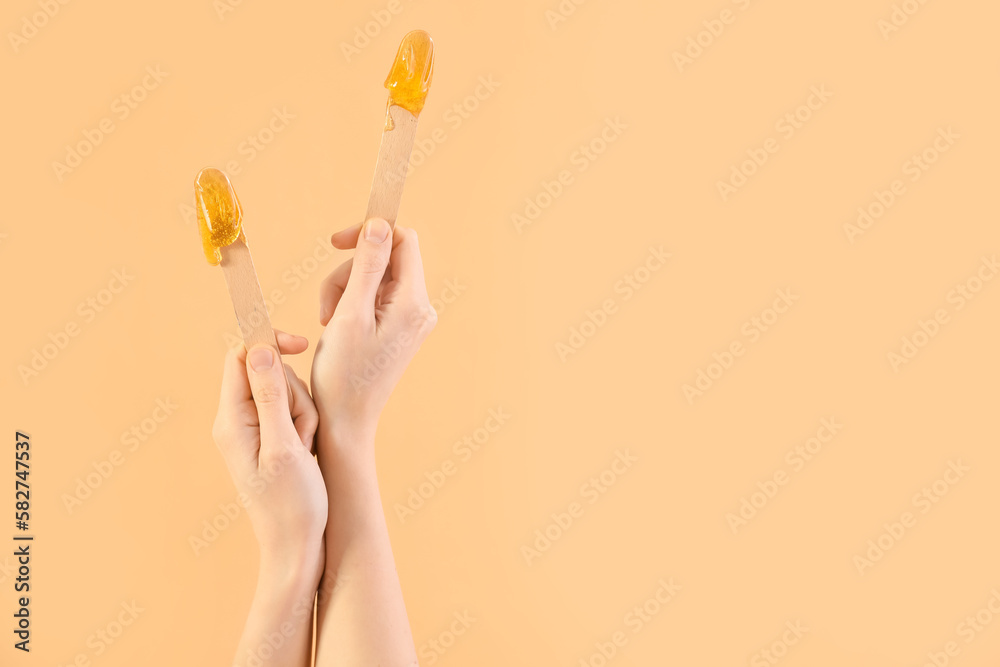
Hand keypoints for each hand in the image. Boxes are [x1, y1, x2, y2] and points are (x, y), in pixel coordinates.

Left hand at [212, 331, 326, 578]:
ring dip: (304, 413)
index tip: (302, 346)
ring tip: (305, 447)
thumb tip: (259, 349)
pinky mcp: (269, 441)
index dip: (271, 344)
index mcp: (231, 420)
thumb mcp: (285, 446)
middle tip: (302, 432)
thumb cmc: (291, 504)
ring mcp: (253, 432)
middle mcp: (236, 422)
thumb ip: (270, 396)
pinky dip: (305, 426)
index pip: (242, 357)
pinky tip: (307, 452)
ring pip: (285, 393)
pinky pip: (291, 414)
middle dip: (295, 392)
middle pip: (268, 374)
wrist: (296, 547)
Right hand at [311, 219, 436, 443]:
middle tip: (326, 303)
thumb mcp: (349, 314)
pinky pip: (374, 298)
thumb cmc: (344, 374)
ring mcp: (411, 320)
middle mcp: (420, 309)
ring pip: (374, 277)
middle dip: (349, 271)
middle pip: (384, 259)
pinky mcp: (398, 329)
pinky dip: (351, 304)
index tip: (336, 241)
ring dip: (344, 289)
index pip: (403, 241)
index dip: (370, 233)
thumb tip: (379, 225)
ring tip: (328, 319)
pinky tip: (337, 327)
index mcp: (413, 303)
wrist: (346, 420)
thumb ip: (366, 266)